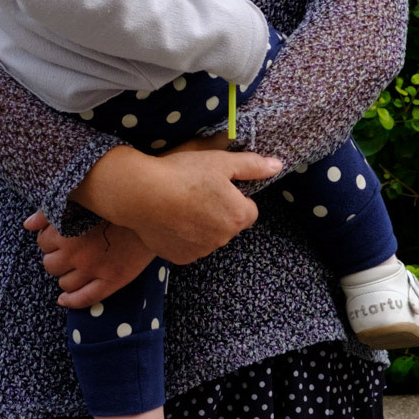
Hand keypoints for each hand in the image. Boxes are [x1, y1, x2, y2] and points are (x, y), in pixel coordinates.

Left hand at [23, 211, 154, 308]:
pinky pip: (85, 299)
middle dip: (55, 259)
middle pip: (50, 265)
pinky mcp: (112, 280)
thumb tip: (28, 224)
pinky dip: (71, 301)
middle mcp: (76, 252)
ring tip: (72, 269)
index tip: (58, 237)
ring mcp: (94, 269)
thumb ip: (50, 210)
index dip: (48, 240)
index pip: (43, 242)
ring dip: (64, 277)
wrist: (155, 208)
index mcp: (66, 230)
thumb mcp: (82, 199)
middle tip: (66, 252)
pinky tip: (65, 299)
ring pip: (64, 283)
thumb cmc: (116, 200)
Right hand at [70, 143, 281, 263]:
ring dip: (201, 224)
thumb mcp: (221, 161)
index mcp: (238, 215)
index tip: (217, 186)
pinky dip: (183, 235)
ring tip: (180, 204)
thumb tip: (276, 166)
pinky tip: (170, 218)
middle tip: (197, 191)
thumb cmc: (183, 173)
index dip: (235, 196)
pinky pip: (189, 246)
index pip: (249, 210)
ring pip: (209, 236)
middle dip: (219, 211)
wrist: (141, 194)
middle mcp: (224, 238)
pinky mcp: (181, 258)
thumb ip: (252, 165)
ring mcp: (201, 250)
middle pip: (229, 224)